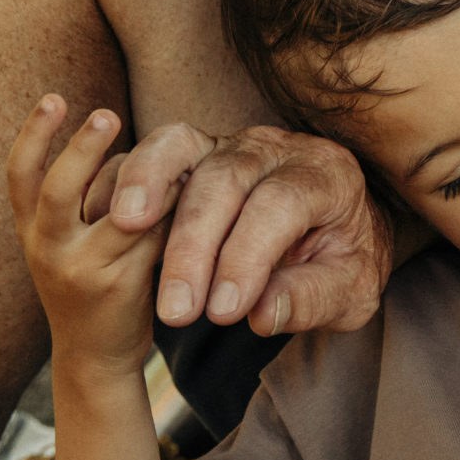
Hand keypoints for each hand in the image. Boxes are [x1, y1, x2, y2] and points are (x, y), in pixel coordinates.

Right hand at [6, 97, 166, 374]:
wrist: (96, 357)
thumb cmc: (89, 282)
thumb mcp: (66, 241)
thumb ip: (81, 196)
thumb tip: (120, 141)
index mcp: (31, 231)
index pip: (20, 175)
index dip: (33, 135)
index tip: (53, 98)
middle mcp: (49, 248)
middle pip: (59, 189)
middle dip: (83, 148)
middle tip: (108, 114)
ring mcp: (83, 268)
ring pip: (120, 209)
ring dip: (150, 179)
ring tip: (178, 155)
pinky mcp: (121, 285)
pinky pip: (154, 233)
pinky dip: (174, 209)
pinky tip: (196, 192)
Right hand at [90, 121, 391, 335]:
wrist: (336, 232)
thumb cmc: (341, 262)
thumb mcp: (349, 292)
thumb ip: (311, 300)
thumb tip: (260, 315)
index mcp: (326, 175)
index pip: (280, 206)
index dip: (248, 257)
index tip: (223, 311)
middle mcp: (277, 149)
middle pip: (227, 179)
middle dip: (195, 244)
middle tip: (178, 310)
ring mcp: (232, 143)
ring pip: (183, 147)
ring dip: (149, 185)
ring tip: (124, 225)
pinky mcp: (196, 150)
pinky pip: (157, 151)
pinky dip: (131, 178)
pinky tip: (110, 218)